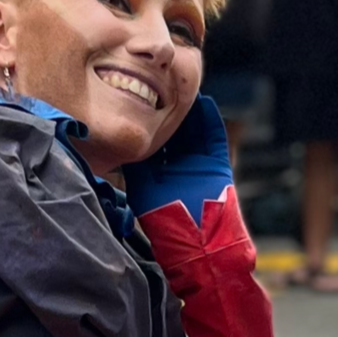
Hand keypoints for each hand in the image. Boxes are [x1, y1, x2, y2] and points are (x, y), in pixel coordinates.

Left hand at [120, 96, 232, 222]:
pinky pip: (215, 139)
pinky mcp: (217, 168)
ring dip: (189, 112)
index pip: (151, 145)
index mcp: (158, 178)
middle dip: (167, 114)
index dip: (145, 125)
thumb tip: (120, 145)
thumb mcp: (143, 192)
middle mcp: (177, 171)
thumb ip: (136, 168)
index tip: (137, 103)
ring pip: (193, 133)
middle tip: (160, 89)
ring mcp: (198, 169)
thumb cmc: (168, 226)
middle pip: (172, 135)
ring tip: (182, 89)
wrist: (200, 247)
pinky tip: (205, 103)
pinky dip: (211, 121)